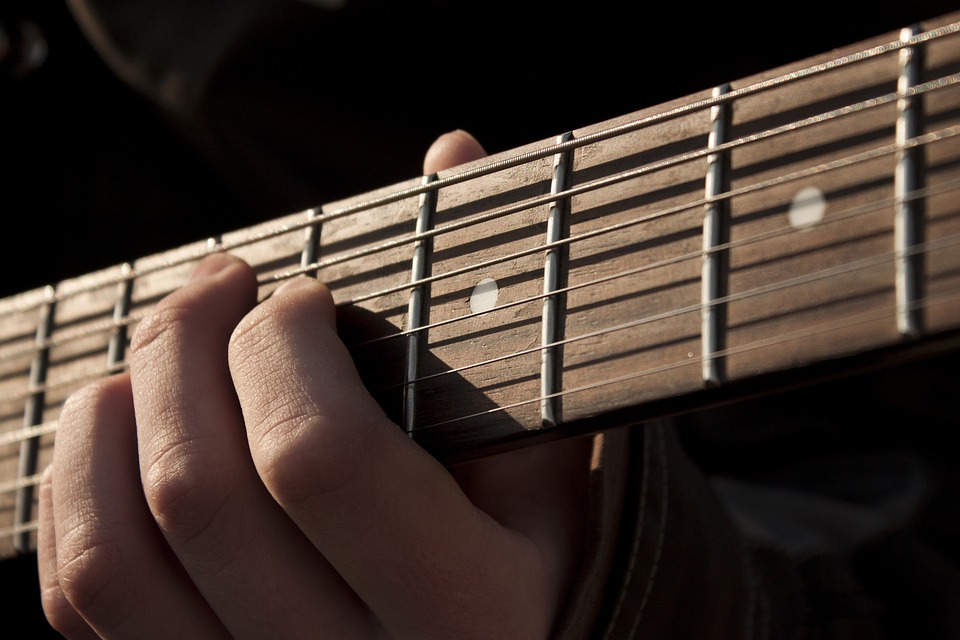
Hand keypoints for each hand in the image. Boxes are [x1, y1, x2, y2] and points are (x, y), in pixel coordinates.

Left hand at [37, 130, 592, 638]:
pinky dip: (76, 487)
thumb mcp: (534, 452)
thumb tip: (452, 153)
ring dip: (116, 415)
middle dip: (189, 347)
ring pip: (115, 555)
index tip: (301, 299)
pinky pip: (80, 598)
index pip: (321, 457)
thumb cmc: (511, 551)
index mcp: (468, 606)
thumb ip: (500, 307)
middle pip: (201, 492)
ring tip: (157, 353)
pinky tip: (122, 427)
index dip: (285, 347)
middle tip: (219, 286)